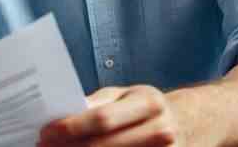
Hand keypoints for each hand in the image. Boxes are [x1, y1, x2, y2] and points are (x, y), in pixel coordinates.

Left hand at [39, 85, 179, 146]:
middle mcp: (160, 131)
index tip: (46, 131)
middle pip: (104, 146)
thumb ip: (99, 103)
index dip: (71, 127)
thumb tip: (64, 112)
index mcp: (148, 103)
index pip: (103, 119)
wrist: (190, 124)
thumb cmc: (147, 107)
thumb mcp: (127, 95)